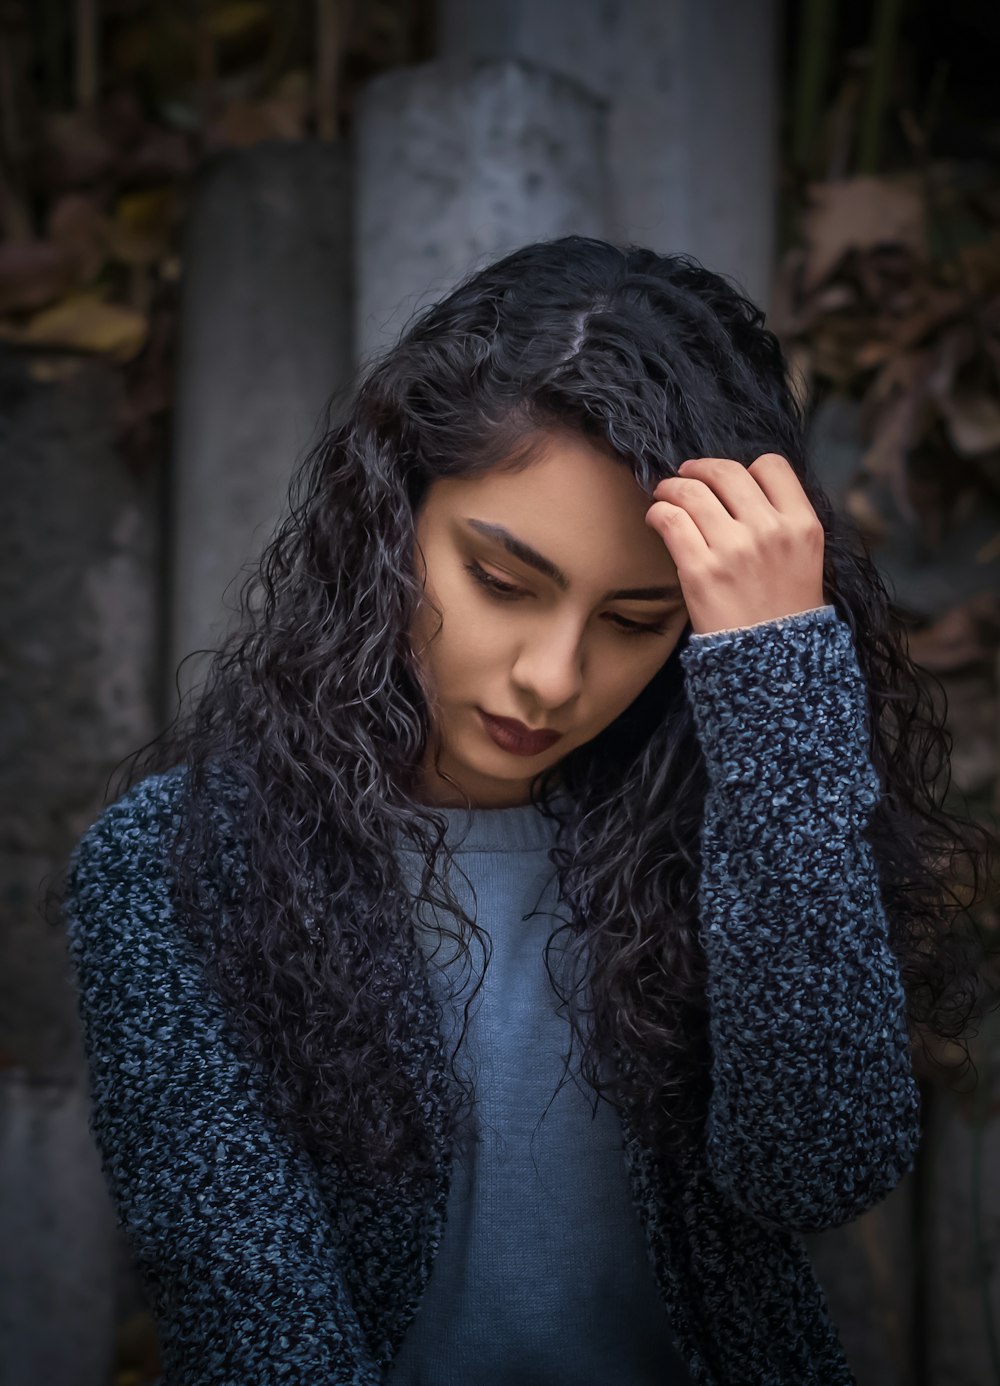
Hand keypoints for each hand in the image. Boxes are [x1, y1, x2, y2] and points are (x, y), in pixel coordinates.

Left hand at [644, 454, 827, 636]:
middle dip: (700, 470)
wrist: (774, 667)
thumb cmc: (784, 612)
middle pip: (726, 472)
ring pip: (692, 491)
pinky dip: (658, 512)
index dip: (746, 469)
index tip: (728, 483)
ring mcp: (735, 549)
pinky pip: (671, 520)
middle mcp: (771, 531)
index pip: (772, 466)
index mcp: (803, 525)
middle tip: (685, 478)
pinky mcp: (701, 571)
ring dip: (672, 487)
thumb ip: (781, 522)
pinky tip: (657, 519)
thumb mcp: (804, 559)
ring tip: (665, 495)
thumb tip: (738, 490)